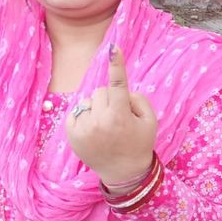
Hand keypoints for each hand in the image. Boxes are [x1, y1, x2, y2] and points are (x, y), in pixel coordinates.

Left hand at [66, 45, 157, 184]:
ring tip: (106, 126)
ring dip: (97, 107)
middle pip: (102, 91)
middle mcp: (99, 121)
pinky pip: (77, 110)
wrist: (123, 172)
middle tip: (119, 117)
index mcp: (120, 117)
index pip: (118, 85)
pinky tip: (94, 130)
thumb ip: (138, 99)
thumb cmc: (139, 143)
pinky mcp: (71, 133)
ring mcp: (83, 128)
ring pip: (89, 100)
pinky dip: (86, 115)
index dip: (116, 64)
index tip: (113, 47)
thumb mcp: (150, 121)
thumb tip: (120, 90)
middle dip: (110, 98)